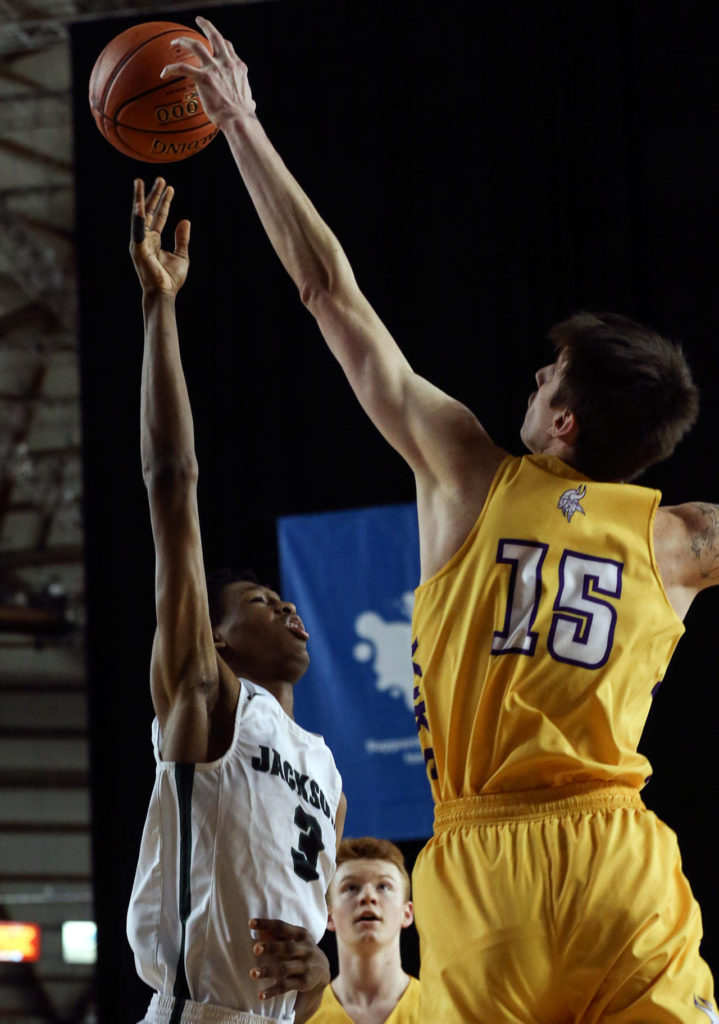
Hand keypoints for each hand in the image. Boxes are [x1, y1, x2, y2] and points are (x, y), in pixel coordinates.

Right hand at [129, 177, 189, 295]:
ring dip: (140, 199)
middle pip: (149, 211)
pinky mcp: (137, 248)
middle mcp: (144, 238)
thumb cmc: (170, 278)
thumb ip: (182, 238)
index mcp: (153, 240)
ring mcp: (139, 242)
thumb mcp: (181, 255)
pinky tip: (139, 204)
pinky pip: (137, 230)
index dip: (165, 201)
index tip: (169, 187)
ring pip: (139, 216)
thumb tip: (185, 220)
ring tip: (140, 182)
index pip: (159, 216)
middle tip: (160, 178)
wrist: (164, 293)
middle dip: (153, 194)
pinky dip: (138, 217)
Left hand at [161, 16, 256, 128]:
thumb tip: (251, 104)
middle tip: (199, 21)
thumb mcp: (249, 102)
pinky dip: (170, 69)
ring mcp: (214, 69)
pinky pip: (182, 68)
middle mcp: (226, 63)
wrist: (238, 119)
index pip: (228, 48)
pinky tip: (163, 73)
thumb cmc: (243, 115)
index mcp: (238, 67)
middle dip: (206, 25)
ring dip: (183, 40)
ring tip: (174, 42)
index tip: (216, 42)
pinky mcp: (203, 78)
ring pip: (195, 45)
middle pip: (214, 37)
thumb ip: (248, 99)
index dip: (221, 42)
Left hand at [248, 918, 329, 1001]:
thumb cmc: (301, 949)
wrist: (323, 970)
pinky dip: (273, 990)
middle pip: (288, 948)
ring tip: (253, 973)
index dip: (267, 924)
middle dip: (271, 948)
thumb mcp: (295, 939)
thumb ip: (278, 934)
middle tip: (255, 949)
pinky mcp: (304, 982)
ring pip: (285, 969)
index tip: (251, 923)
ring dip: (268, 971)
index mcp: (301, 934)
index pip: (282, 927)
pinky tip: (261, 994)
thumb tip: (257, 926)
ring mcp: (306, 966)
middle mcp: (306, 949)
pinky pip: (286, 986)